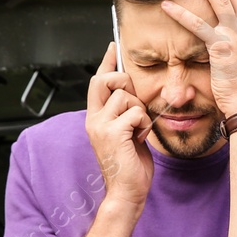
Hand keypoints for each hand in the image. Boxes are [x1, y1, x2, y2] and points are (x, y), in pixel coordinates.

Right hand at [85, 41, 152, 209]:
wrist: (127, 191)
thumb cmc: (131, 165)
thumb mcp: (127, 133)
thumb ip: (126, 113)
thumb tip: (134, 94)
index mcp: (95, 117)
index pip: (97, 81)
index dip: (107, 62)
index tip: (113, 45)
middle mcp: (93, 118)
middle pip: (106, 79)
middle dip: (125, 84)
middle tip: (135, 105)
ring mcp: (100, 125)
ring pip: (126, 97)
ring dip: (140, 112)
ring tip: (138, 132)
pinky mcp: (112, 132)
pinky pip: (135, 112)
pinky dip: (144, 124)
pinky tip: (139, 139)